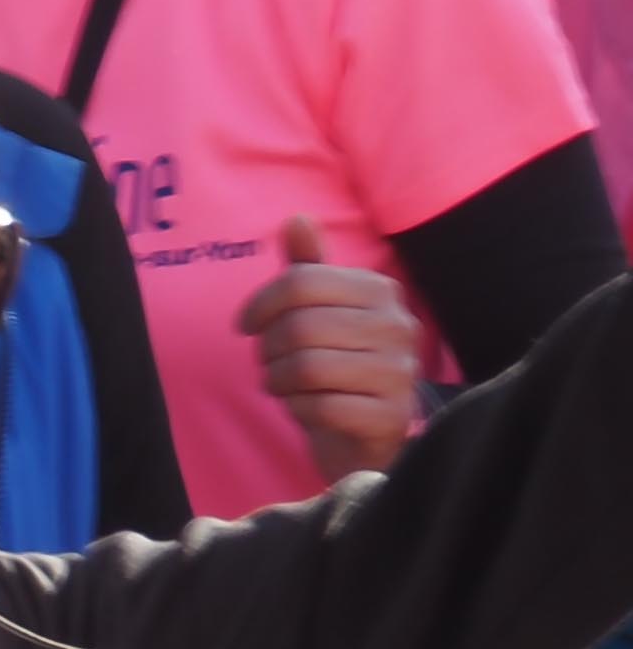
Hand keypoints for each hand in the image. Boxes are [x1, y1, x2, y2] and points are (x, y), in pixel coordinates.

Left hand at [238, 217, 430, 482]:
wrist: (363, 430)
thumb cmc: (334, 360)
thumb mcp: (317, 309)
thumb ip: (305, 267)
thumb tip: (297, 218)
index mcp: (380, 291)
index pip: (301, 282)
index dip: (261, 304)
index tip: (246, 325)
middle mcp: (400, 327)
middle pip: (301, 326)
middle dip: (268, 348)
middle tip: (267, 361)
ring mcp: (402, 374)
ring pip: (310, 367)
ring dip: (280, 380)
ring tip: (281, 383)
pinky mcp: (394, 417)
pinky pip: (324, 407)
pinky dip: (299, 409)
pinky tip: (304, 407)